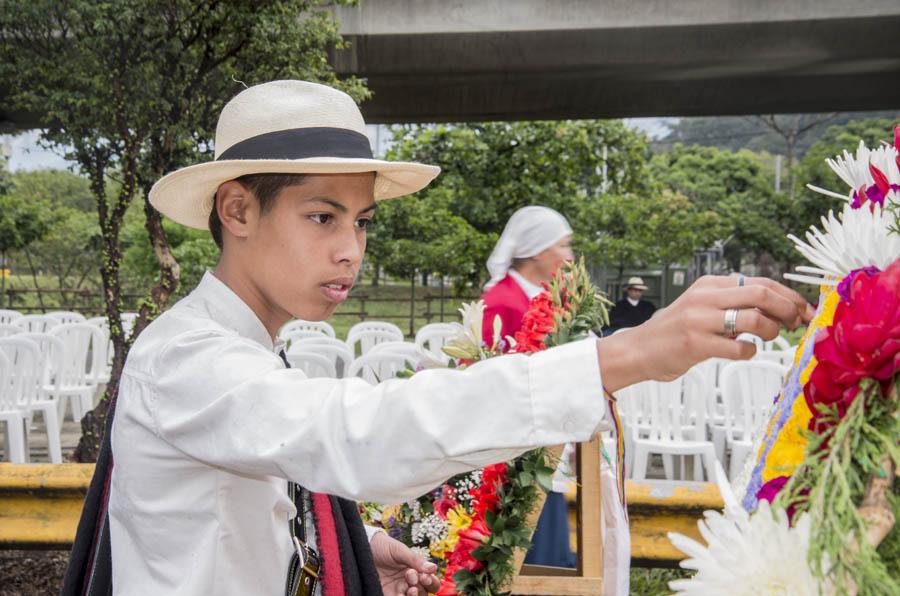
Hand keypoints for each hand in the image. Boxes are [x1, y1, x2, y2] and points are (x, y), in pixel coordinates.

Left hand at [370, 531, 439, 595]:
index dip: (431, 582)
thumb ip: (415, 560)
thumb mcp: (400, 550)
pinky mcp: (385, 594)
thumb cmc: (384, 547)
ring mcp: (397, 590)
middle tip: (412, 580)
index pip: (430, 582)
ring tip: (410, 589)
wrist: (364, 547)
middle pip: (423, 593)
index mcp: (416, 571)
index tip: (424, 576)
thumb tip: (433, 568)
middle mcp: (408, 583)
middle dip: (421, 589)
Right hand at [598, 275, 814, 390]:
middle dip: (788, 309)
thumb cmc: (675, 331)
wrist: (638, 349)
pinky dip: (750, 352)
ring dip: (772, 331)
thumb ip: (732, 302)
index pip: (760, 282)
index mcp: (709, 284)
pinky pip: (738, 348)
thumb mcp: (701, 306)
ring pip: (754, 319)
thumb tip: (779, 306)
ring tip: (768, 338)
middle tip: (796, 324)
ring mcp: (699, 320)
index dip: (789, 296)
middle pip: (762, 294)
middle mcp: (705, 297)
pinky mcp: (695, 344)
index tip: (805, 310)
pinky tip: (744, 352)